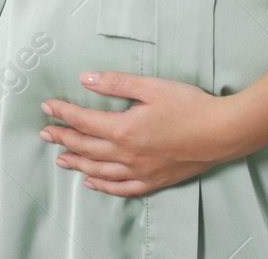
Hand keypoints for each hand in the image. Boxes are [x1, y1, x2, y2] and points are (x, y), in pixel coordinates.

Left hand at [39, 71, 245, 195]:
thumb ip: (115, 83)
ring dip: (77, 163)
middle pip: (86, 147)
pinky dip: (103, 186)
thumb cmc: (189, 106)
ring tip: (61, 159)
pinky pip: (121, 188)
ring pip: (99, 170)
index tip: (47, 107)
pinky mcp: (154, 180)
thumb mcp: (151, 86)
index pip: (83, 121)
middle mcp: (127, 154)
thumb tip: (85, 79)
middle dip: (63, 138)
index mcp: (123, 129)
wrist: (222, 133)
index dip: (62, 113)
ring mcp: (140, 170)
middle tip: (45, 133)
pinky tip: (92, 182)